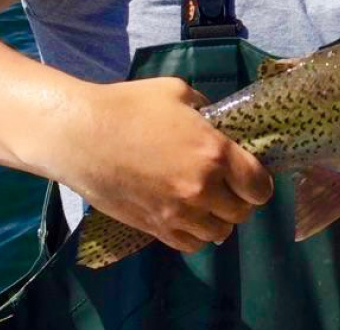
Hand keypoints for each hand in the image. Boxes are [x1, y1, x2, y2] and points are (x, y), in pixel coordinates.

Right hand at [55, 77, 273, 253]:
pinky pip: (190, 245)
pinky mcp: (154, 228)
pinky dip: (196, 235)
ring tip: (208, 204)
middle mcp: (202, 189)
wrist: (80, 135)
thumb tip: (217, 124)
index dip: (259, 183)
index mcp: (215, 154)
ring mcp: (177, 213)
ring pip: (218, 233)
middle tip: (228, 187)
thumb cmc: (129, 106)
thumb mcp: (178, 93)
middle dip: (240, 200)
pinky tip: (189, 218)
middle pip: (242, 212)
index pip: (259, 187)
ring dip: (218, 219)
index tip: (251, 176)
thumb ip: (206, 110)